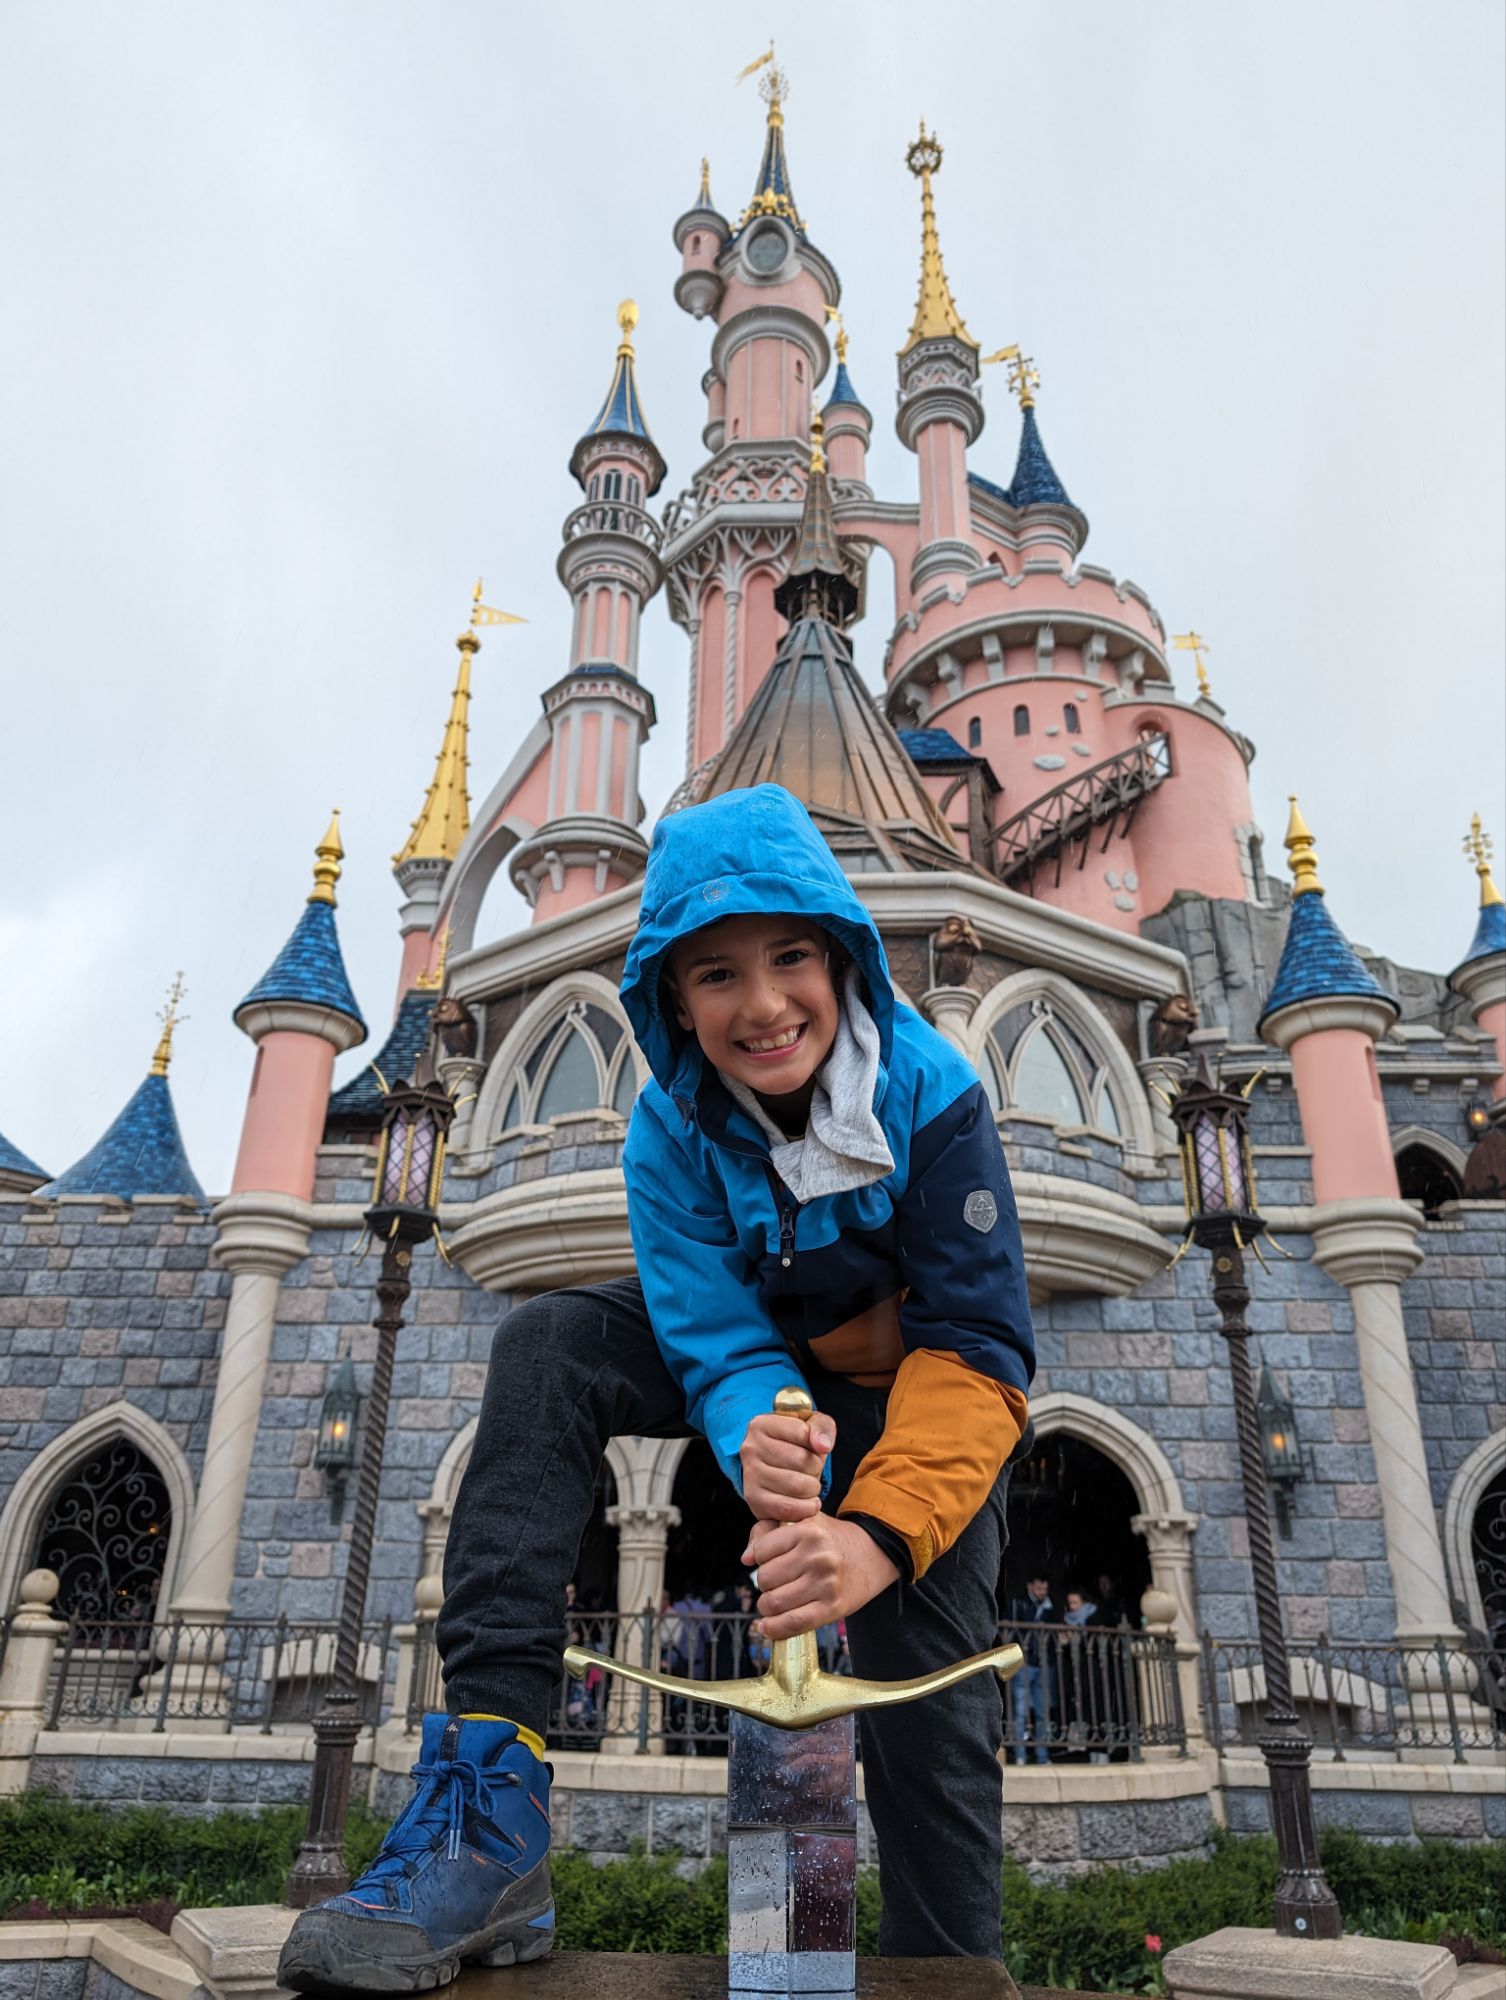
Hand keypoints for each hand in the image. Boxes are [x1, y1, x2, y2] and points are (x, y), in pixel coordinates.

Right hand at [739, 1410, 835, 1522]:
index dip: (816, 1444)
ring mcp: (750, 1475)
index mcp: (761, 1424)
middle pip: (801, 1460)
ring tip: (806, 1484)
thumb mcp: (812, 1425)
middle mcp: (750, 1448)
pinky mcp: (754, 1500)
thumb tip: (823, 1446)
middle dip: (815, 1468)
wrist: (775, 1466)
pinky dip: (805, 1508)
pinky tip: (806, 1502)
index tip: (810, 1447)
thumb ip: (822, 1427)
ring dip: (812, 1488)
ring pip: (797, 1485)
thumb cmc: (796, 1444)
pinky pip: (788, 1508)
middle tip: (810, 1469)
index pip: (802, 1432)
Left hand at [742, 1515, 899, 1639]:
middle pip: (765, 1579)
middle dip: (763, 1584)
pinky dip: (774, 1629)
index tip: (766, 1562)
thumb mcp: (804, 1522)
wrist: (873, 1553)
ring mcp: (825, 1584)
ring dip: (766, 1607)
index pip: (761, 1551)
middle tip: (773, 1583)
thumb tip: (746, 1559)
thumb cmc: (831, 1538)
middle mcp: (817, 1557)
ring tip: (773, 1602)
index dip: (758, 1558)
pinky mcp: (833, 1608)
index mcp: (807, 1531)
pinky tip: (767, 1626)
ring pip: (775, 1603)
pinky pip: (793, 1624)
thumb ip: (768, 1531)